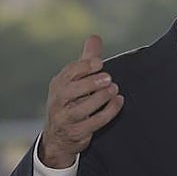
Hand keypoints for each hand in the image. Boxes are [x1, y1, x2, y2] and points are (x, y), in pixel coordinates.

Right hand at [38, 35, 124, 168]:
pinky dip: (109, 112)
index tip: (99, 63)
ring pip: (83, 108)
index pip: (69, 73)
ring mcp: (66, 118)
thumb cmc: (69, 103)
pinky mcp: (77, 132)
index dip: (84, 66)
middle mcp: (58, 101)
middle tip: (108, 78)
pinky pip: (94, 122)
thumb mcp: (73, 81)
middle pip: (72, 90)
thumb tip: (94, 37)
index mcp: (58, 85)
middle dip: (91, 83)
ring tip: (114, 89)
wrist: (57, 137)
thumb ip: (85, 61)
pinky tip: (119, 102)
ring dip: (101, 98)